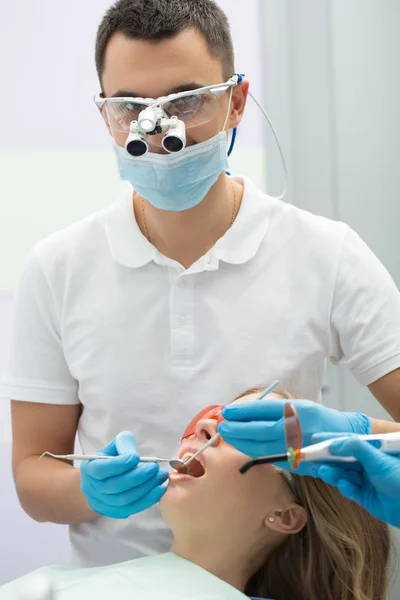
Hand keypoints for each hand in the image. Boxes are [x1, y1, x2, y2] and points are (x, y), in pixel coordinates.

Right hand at [80, 431, 168, 518]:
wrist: (101, 480)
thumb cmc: (110, 458)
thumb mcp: (114, 446)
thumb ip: (123, 444)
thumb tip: (133, 454)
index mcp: (90, 468)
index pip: (102, 469)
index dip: (120, 464)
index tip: (137, 457)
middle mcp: (93, 488)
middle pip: (116, 486)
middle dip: (139, 476)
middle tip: (155, 467)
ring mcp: (102, 503)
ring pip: (125, 500)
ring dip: (146, 488)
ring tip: (161, 476)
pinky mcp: (114, 512)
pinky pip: (132, 509)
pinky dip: (148, 500)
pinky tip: (159, 489)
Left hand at [218, 399, 370, 474]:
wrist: (346, 437)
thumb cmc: (317, 419)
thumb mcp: (299, 407)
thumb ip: (275, 412)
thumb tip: (242, 415)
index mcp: (298, 410)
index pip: (264, 410)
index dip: (243, 412)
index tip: (227, 412)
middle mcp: (299, 429)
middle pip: (261, 430)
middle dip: (238, 429)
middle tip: (222, 426)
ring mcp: (299, 448)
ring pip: (263, 447)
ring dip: (242, 442)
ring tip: (227, 436)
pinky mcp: (299, 463)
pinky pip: (271, 458)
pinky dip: (254, 452)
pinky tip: (243, 447)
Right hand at [309, 433, 399, 526]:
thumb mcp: (379, 459)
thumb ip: (357, 448)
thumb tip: (335, 444)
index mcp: (372, 450)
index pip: (348, 441)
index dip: (331, 439)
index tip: (314, 439)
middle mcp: (367, 463)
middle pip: (342, 458)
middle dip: (327, 458)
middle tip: (310, 458)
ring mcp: (365, 480)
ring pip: (343, 474)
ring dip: (333, 473)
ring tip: (323, 472)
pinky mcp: (365, 497)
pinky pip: (350, 490)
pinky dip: (345, 488)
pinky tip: (344, 486)